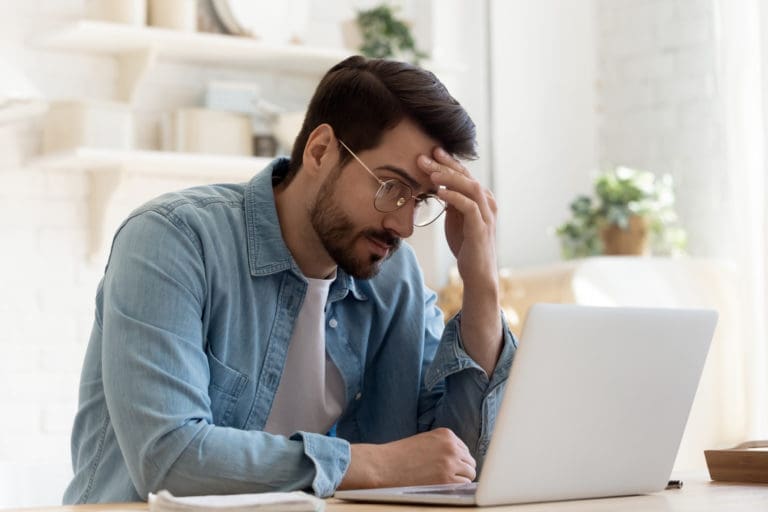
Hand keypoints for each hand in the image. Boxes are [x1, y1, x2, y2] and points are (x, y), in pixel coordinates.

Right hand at [338, 428, 475, 488]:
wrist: (383, 466)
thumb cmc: (400, 455)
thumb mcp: (425, 441)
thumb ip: (443, 446)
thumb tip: (459, 460)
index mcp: (446, 434)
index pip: (464, 449)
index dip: (458, 460)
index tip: (449, 467)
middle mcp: (451, 447)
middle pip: (470, 462)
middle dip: (461, 470)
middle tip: (447, 477)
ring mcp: (450, 463)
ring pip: (470, 474)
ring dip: (460, 479)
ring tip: (443, 482)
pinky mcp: (447, 480)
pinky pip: (464, 486)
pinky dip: (456, 488)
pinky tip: (443, 487)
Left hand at [418, 148, 502, 374]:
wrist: (477, 273)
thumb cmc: (466, 246)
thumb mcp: (456, 219)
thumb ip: (451, 202)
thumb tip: (438, 185)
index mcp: (480, 199)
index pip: (464, 175)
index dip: (448, 162)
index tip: (430, 152)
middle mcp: (486, 203)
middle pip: (466, 176)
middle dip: (445, 165)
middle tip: (424, 156)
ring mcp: (486, 215)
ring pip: (470, 187)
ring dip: (450, 178)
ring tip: (431, 173)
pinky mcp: (481, 228)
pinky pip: (469, 207)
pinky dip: (454, 197)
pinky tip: (439, 192)